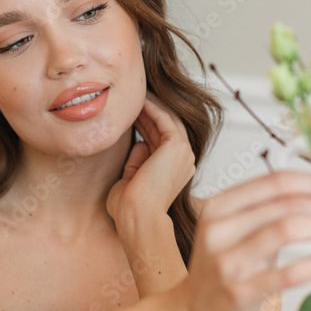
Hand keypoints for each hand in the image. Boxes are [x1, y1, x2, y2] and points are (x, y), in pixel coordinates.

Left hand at [107, 91, 195, 227]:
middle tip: (131, 96)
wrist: (138, 218)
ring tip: (134, 92)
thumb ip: (135, 162)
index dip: (143, 123)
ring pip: (167, 119)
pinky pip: (165, 118)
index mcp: (174, 170)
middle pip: (165, 126)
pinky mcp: (177, 145)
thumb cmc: (129, 209)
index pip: (159, 139)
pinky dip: (152, 107)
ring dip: (151, 105)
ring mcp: (183, 152)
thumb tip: (138, 144)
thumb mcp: (130, 180)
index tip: (127, 112)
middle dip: (147, 111)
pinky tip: (138, 98)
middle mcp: (183, 160)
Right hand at [176, 170, 310, 310]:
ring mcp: (228, 261)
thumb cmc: (223, 270)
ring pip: (287, 228)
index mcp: (219, 206)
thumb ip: (267, 210)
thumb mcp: (235, 230)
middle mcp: (219, 228)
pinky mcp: (241, 291)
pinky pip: (291, 272)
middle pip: (285, 203)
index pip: (275, 182)